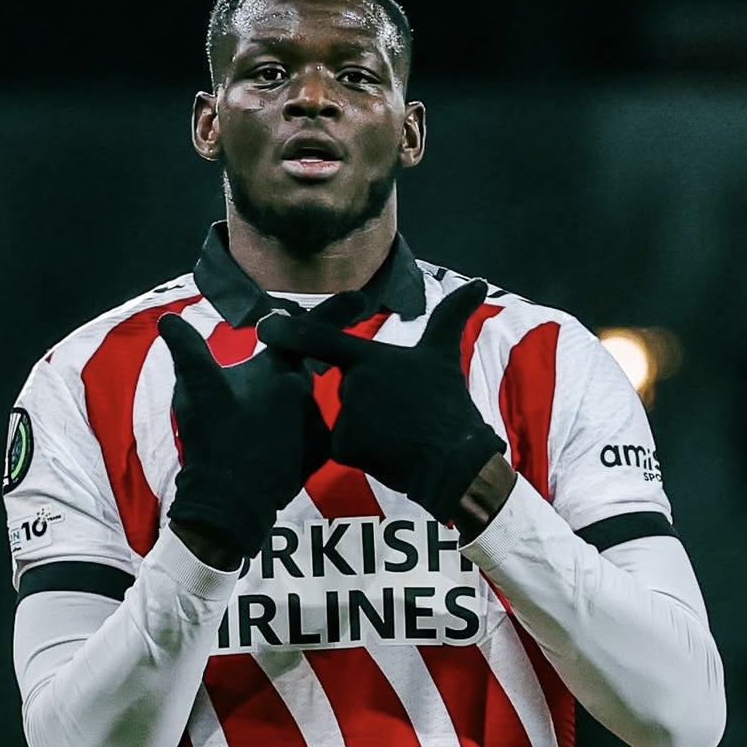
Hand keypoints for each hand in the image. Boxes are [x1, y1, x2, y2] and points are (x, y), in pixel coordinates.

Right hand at [157, 313, 329, 562]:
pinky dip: (289, 438)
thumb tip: (168, 320)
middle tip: (257, 397)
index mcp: (277, 369)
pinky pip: (306, 436)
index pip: (308, 331)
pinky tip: (264, 452)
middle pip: (298, 372)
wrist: (231, 501)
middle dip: (284, 376)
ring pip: (299, 406)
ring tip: (247, 435)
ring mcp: (315, 423)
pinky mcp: (319, 453)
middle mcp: (305, 392)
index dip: (338, 310)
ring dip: (281, 412)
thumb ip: (187, 350)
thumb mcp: (194, 390)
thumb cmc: (213, 438)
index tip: (364, 297)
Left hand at [256, 279, 504, 524]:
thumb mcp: (445, 356)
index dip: (291, 333)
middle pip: (348, 388)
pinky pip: (344, 447)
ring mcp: (347, 416)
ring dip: (370, 427)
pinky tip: (389, 454)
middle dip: (372, 402)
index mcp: (370, 359)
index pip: (323, 341)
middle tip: (408, 414)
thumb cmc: (448, 406)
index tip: (264, 327)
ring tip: (402, 434)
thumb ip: (451, 316)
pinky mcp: (344, 447)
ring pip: (347, 418)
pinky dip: (365, 451)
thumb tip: (482, 283)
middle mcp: (353, 383)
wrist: (454, 462)